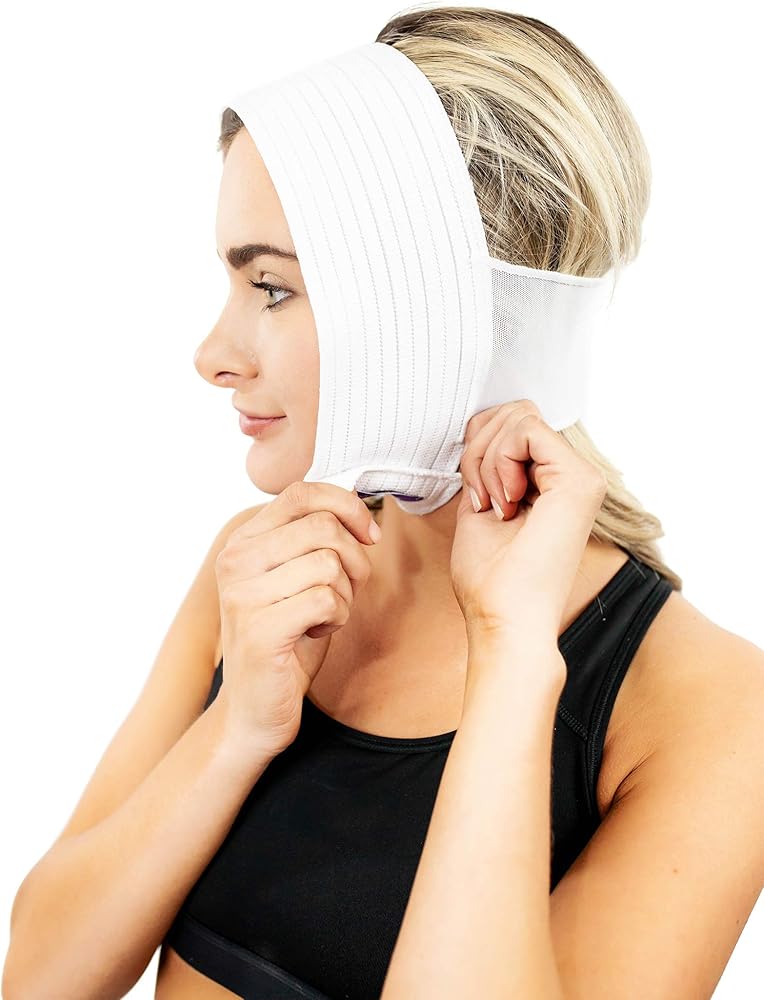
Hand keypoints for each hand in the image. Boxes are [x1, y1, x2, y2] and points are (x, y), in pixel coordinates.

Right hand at [215, 482, 378, 756]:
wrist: (253, 709)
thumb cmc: (285, 641)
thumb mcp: (297, 578)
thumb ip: (316, 540)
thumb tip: (361, 508)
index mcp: (244, 541)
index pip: (302, 492)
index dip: (347, 505)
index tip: (368, 535)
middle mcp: (235, 560)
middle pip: (323, 527)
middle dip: (354, 559)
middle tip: (347, 588)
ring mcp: (243, 595)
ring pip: (329, 564)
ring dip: (345, 594)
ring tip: (324, 616)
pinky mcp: (259, 630)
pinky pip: (327, 600)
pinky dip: (338, 617)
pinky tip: (318, 632)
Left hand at [450, 399, 606, 645]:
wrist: (504, 619)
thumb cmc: (490, 580)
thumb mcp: (480, 505)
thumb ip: (488, 467)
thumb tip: (480, 429)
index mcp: (553, 483)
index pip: (513, 424)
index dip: (479, 447)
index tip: (477, 498)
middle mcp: (573, 476)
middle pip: (515, 412)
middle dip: (479, 447)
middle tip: (482, 500)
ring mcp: (582, 477)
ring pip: (519, 417)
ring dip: (485, 459)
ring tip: (494, 505)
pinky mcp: (580, 480)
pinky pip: (526, 430)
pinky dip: (498, 461)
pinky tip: (505, 502)